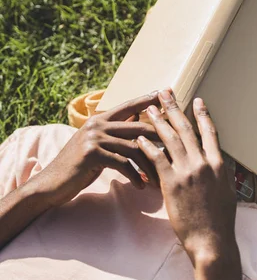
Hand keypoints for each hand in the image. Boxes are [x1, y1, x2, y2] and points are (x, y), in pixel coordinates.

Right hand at [35, 93, 161, 206]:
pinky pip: (122, 163)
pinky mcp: (91, 153)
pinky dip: (135, 176)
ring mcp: (94, 137)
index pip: (129, 106)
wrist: (52, 183)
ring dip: (149, 165)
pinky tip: (142, 186)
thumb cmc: (79, 165)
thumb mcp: (97, 145)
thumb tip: (138, 123)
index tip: (167, 92)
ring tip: (161, 179)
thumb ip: (114, 132)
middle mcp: (97, 124)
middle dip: (160, 135)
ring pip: (133, 147)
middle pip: (138, 126)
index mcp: (100, 119)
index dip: (148, 99)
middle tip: (179, 144)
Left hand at [137, 90, 236, 263]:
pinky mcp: (172, 184)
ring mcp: (188, 172)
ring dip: (158, 121)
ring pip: (171, 139)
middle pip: (187, 129)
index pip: (210, 132)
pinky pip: (158, 159)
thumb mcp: (227, 192)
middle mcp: (204, 163)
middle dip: (175, 109)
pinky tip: (139, 138)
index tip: (196, 100)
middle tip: (165, 93)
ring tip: (149, 108)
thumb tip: (219, 162)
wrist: (211, 241)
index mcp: (219, 164)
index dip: (202, 114)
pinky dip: (148, 147)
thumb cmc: (220, 221)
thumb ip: (221, 174)